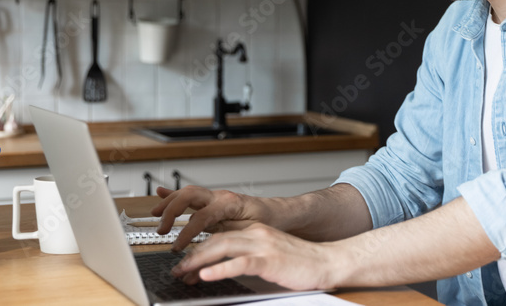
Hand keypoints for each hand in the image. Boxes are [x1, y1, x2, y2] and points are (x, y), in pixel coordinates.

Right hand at [151, 186, 259, 250]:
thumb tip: (211, 239)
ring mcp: (216, 196)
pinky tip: (160, 192)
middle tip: (162, 230)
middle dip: (171, 210)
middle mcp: (221, 196)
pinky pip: (191, 196)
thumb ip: (230, 232)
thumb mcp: (252, 231)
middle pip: (188, 195)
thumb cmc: (269, 221)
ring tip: (155, 214)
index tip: (177, 247)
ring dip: (168, 202)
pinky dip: (174, 194)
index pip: (200, 217)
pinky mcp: (213, 201)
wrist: (279, 213)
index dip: (186, 234)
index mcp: (230, 203)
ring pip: (187, 192)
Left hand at [170, 223, 338, 290]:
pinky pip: (239, 263)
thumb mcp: (271, 257)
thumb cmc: (301, 264)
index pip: (221, 236)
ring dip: (198, 261)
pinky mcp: (270, 260)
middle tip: (177, 270)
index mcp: (257, 231)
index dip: (199, 250)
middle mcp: (257, 234)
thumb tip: (224, 268)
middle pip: (217, 240)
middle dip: (193, 255)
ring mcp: (264, 246)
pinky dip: (219, 269)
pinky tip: (206, 275)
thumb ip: (249, 258)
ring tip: (183, 272)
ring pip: (222, 248)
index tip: (185, 265)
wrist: (328, 262)